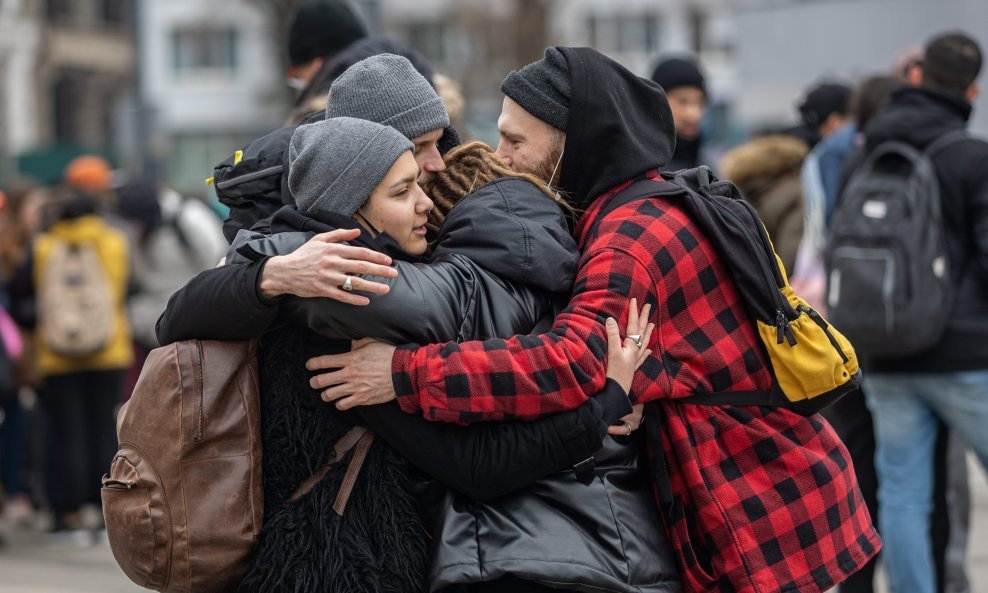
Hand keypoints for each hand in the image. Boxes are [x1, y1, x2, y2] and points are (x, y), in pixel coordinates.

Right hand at [259, 228, 398, 305]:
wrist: (284, 271)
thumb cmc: (304, 254)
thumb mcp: (319, 240)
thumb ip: (339, 235)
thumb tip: (358, 231)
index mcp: (333, 250)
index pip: (360, 252)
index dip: (376, 256)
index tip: (388, 260)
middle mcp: (332, 263)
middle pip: (361, 267)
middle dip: (380, 270)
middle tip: (394, 274)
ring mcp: (327, 277)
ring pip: (354, 282)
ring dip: (372, 286)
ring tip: (386, 289)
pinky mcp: (322, 290)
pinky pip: (342, 296)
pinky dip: (354, 299)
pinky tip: (366, 301)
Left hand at [306, 339, 397, 408]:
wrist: (402, 371)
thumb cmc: (388, 355)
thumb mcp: (373, 342)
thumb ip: (359, 342)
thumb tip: (352, 343)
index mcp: (350, 359)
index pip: (324, 361)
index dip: (313, 364)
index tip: (309, 365)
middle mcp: (349, 374)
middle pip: (321, 380)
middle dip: (314, 382)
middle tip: (314, 382)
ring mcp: (354, 388)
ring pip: (329, 394)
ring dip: (325, 394)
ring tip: (327, 393)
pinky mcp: (362, 398)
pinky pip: (343, 405)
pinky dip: (339, 404)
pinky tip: (341, 401)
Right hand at [604, 297, 652, 436]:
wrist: (616, 392)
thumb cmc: (614, 373)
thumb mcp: (612, 352)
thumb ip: (612, 336)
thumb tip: (610, 319)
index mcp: (631, 346)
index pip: (633, 325)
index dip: (634, 312)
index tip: (635, 300)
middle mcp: (635, 351)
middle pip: (642, 332)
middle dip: (644, 318)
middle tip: (648, 306)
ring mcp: (634, 360)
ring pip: (643, 343)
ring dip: (647, 333)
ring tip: (652, 324)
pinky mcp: (632, 368)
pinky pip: (642, 357)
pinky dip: (645, 352)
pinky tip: (649, 351)